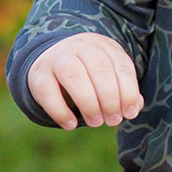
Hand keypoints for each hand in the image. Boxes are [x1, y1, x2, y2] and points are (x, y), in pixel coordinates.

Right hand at [26, 32, 143, 129]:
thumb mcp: (109, 77)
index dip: (128, 91)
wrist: (51, 62)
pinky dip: (60, 111)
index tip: (129, 113)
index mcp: (103, 46)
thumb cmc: (89, 75)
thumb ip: (123, 91)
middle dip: (110, 98)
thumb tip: (134, 107)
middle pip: (99, 68)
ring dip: (88, 102)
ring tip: (96, 122)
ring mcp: (57, 58)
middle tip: (112, 121)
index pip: (121, 65)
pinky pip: (48, 91)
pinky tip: (71, 125)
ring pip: (73, 75)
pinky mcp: (38, 74)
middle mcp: (80, 47)